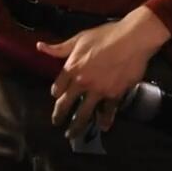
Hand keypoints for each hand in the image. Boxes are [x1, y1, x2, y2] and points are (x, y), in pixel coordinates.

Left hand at [39, 6, 171, 141]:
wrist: (132, 39)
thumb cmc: (106, 35)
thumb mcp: (80, 39)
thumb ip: (60, 48)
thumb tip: (39, 46)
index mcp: (72, 68)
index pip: (58, 87)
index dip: (57, 93)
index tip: (57, 96)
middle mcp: (82, 83)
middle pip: (66, 104)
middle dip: (59, 115)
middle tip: (56, 123)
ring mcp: (98, 91)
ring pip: (84, 113)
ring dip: (77, 127)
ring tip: (72, 135)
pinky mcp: (114, 94)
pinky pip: (108, 111)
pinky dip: (105, 120)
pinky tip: (103, 127)